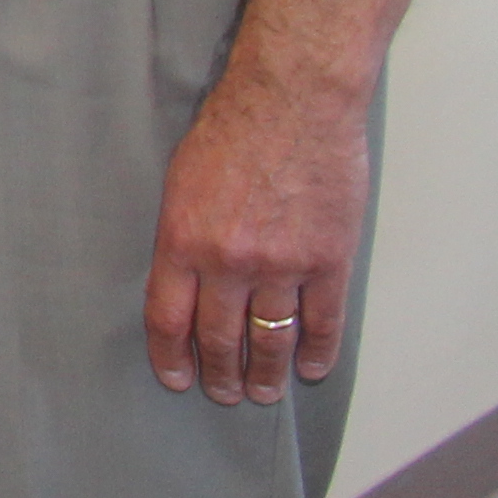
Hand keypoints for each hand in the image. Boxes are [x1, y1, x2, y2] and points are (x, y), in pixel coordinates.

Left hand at [146, 68, 368, 404]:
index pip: (169, 320)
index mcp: (183, 241)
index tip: (178, 379)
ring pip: (272, 340)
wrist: (292, 102)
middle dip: (221, 375)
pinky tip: (311, 368)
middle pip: (220, 339)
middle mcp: (229, 262)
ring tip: (263, 393)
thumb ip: (182, 236)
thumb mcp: (180, 182)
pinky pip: (323, 322)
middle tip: (225, 395)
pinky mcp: (329, 260)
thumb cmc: (230, 131)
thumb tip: (184, 282)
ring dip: (266, 374)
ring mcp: (282, 265)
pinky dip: (318, 351)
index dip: (172, 358)